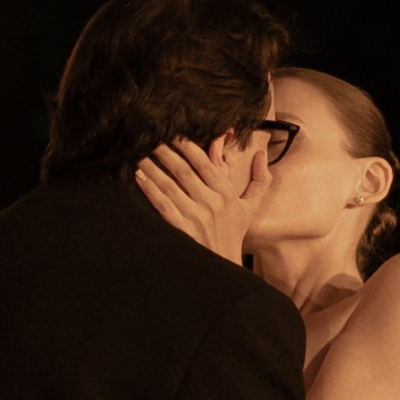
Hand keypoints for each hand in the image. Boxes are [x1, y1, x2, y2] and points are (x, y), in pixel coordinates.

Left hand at [136, 137, 254, 263]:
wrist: (223, 265)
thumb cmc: (234, 232)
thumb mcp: (251, 207)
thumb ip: (260, 180)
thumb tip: (261, 154)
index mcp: (226, 194)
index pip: (204, 163)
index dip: (187, 146)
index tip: (173, 134)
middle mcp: (211, 203)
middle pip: (183, 170)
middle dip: (164, 152)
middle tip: (150, 138)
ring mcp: (195, 217)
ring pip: (169, 185)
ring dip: (152, 167)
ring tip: (140, 154)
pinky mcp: (182, 229)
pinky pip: (162, 204)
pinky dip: (149, 189)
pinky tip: (139, 177)